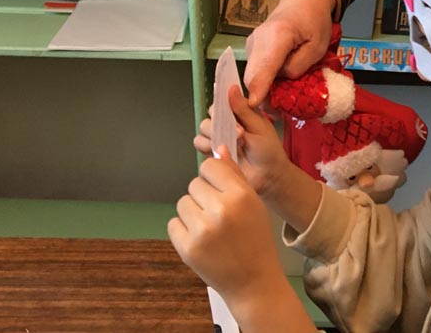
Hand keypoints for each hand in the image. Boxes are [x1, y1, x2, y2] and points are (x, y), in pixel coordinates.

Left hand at [168, 152, 287, 303]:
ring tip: (209, 227)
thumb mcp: (254, 203)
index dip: (214, 176)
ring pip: (183, 202)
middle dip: (203, 196)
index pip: (210, 166)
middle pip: (195, 183)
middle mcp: (220, 210)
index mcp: (240, 196)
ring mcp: (201, 230)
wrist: (253, 282)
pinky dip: (183, 230)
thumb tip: (218, 149)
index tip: (220, 188)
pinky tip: (200, 239)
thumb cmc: (256, 239)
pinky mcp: (186, 247)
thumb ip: (234, 176)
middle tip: (217, 214)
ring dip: (193, 212)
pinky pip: (174, 223)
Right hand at [194, 84, 291, 195]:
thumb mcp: (259, 126)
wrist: (268, 176)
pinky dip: (207, 146)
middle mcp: (226, 123)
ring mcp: (219, 137)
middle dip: (219, 122)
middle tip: (238, 132)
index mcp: (239, 112)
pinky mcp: (213, 151)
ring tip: (231, 144)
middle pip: (210, 114)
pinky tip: (222, 151)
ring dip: (213, 135)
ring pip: (202, 129)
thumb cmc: (268, 149)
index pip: (223, 100)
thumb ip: (243, 109)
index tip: (223, 106)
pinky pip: (200, 144)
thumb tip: (232, 88)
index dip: (221, 102)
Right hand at [244, 0, 335, 106]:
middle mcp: (258, 40)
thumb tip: (282, 81)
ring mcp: (252, 43)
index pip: (264, 68)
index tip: (254, 105)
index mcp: (278, 37)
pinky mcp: (252, 47)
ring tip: (281, 99)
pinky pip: (254, 69)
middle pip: (253, 76)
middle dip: (262, 97)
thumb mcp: (317, 47)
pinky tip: (277, 83)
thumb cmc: (314, 22)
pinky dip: (263, 79)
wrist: (303, 0)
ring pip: (252, 75)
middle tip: (279, 113)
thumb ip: (299, 66)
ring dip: (263, 89)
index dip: (258, 89)